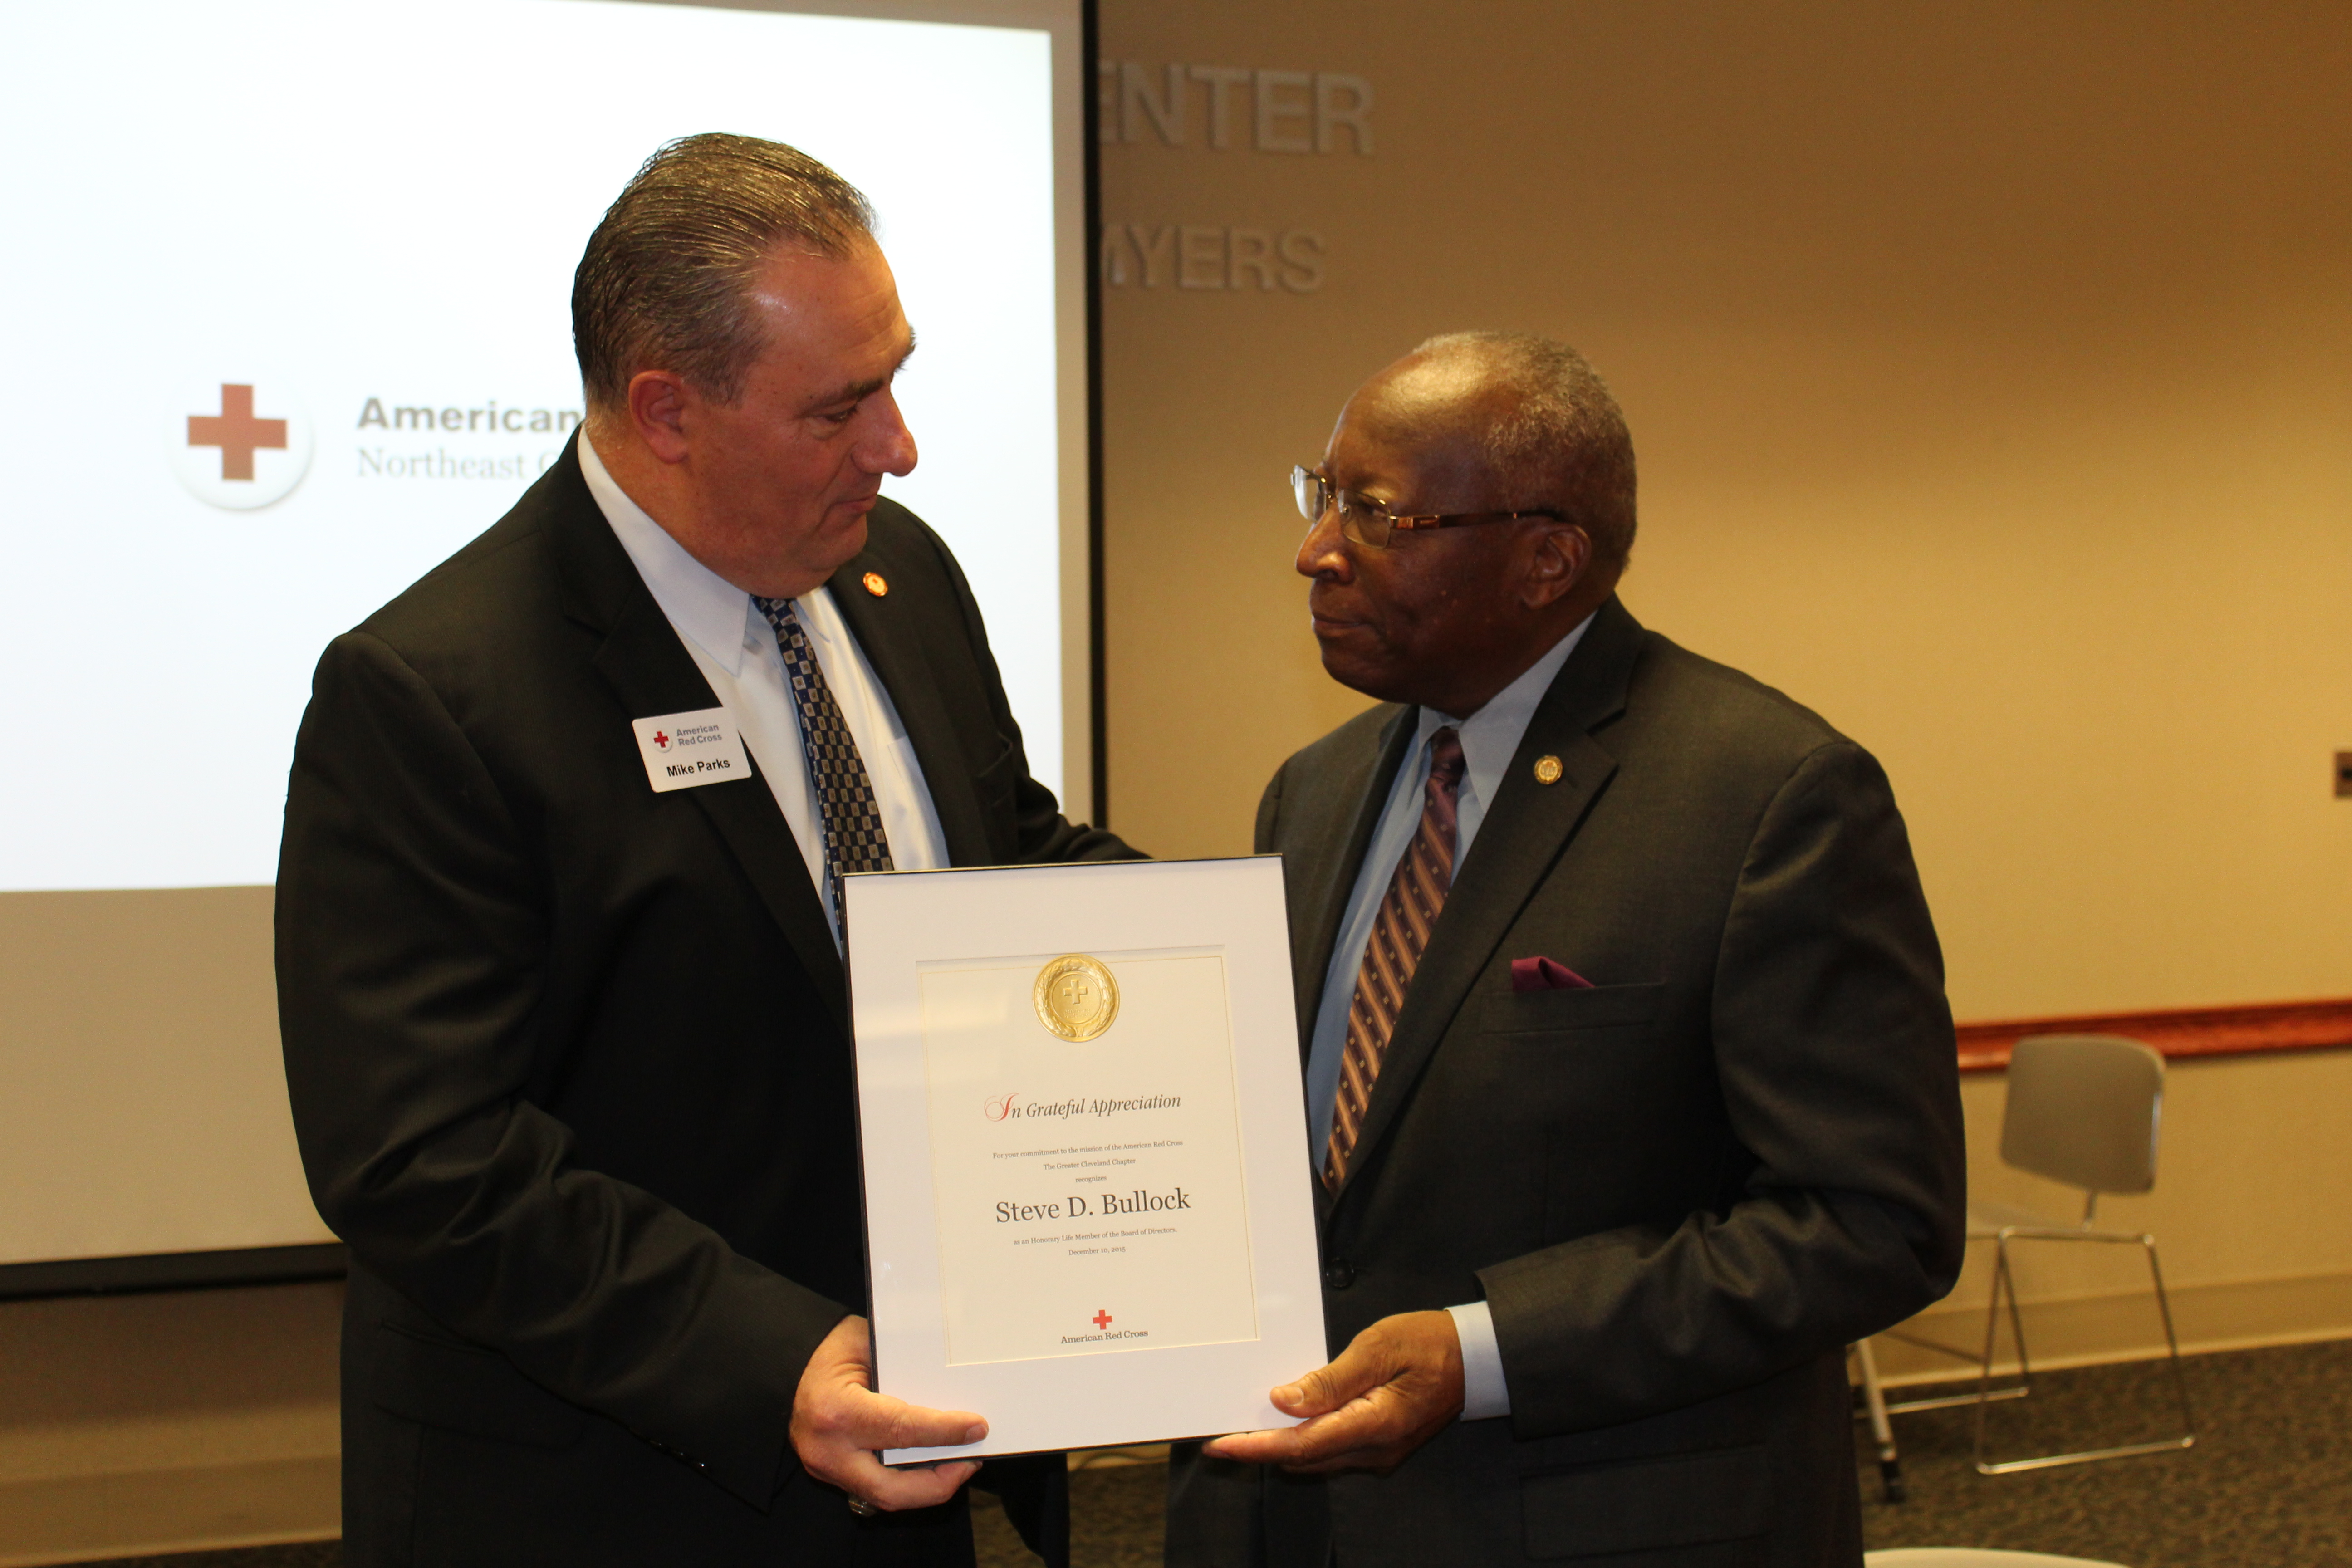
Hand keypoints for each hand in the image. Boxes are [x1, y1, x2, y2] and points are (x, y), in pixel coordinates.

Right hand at [790, 1314, 985, 1510]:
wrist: (786, 1363)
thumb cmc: (829, 1347)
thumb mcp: (869, 1346)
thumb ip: (906, 1374)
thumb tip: (953, 1394)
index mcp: (837, 1411)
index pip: (902, 1431)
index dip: (945, 1432)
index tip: (977, 1427)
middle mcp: (829, 1449)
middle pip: (892, 1488)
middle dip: (939, 1483)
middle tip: (969, 1462)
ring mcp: (825, 1467)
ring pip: (884, 1496)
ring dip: (926, 1487)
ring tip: (956, 1464)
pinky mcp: (828, 1474)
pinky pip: (874, 1488)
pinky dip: (906, 1481)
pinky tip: (929, 1465)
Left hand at [1201, 1309, 1463, 1473]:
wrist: (1473, 1358)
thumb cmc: (1428, 1344)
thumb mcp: (1378, 1348)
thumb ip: (1331, 1380)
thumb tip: (1284, 1400)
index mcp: (1376, 1424)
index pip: (1303, 1444)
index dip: (1257, 1447)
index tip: (1221, 1445)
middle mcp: (1375, 1450)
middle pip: (1304, 1457)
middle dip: (1259, 1450)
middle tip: (1219, 1438)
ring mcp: (1379, 1452)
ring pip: (1316, 1458)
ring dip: (1279, 1446)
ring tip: (1242, 1428)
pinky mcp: (1379, 1445)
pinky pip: (1331, 1450)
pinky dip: (1303, 1440)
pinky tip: (1285, 1422)